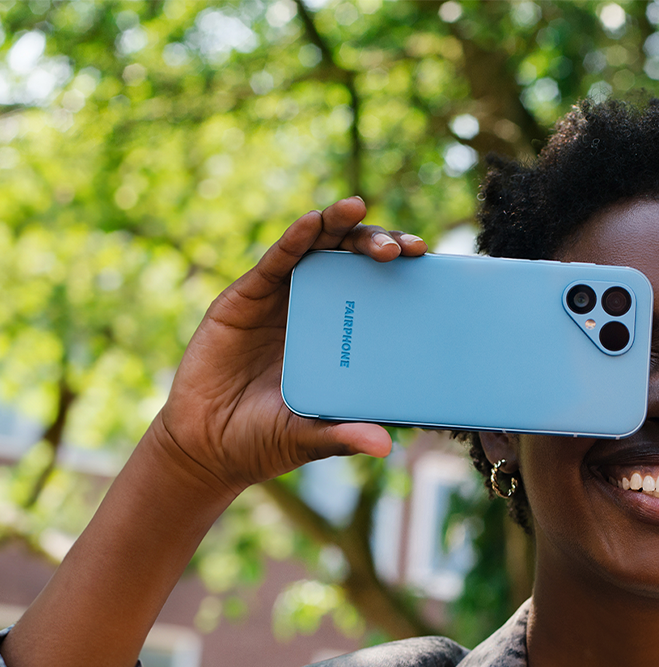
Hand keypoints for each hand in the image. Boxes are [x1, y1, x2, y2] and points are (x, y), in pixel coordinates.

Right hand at [153, 196, 426, 498]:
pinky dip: (295, 238)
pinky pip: (276, 261)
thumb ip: (345, 435)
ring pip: (317, 249)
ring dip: (339, 224)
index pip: (380, 293)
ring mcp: (283, 301)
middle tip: (405, 250)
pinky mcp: (247, 297)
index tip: (429, 265)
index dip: (404, 275)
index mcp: (343, 338)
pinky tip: (312, 222)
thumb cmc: (267, 440)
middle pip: (353, 261)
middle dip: (379, 243)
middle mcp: (318, 311)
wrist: (208, 445)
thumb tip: (386, 446)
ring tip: (358, 208)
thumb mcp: (312, 438)